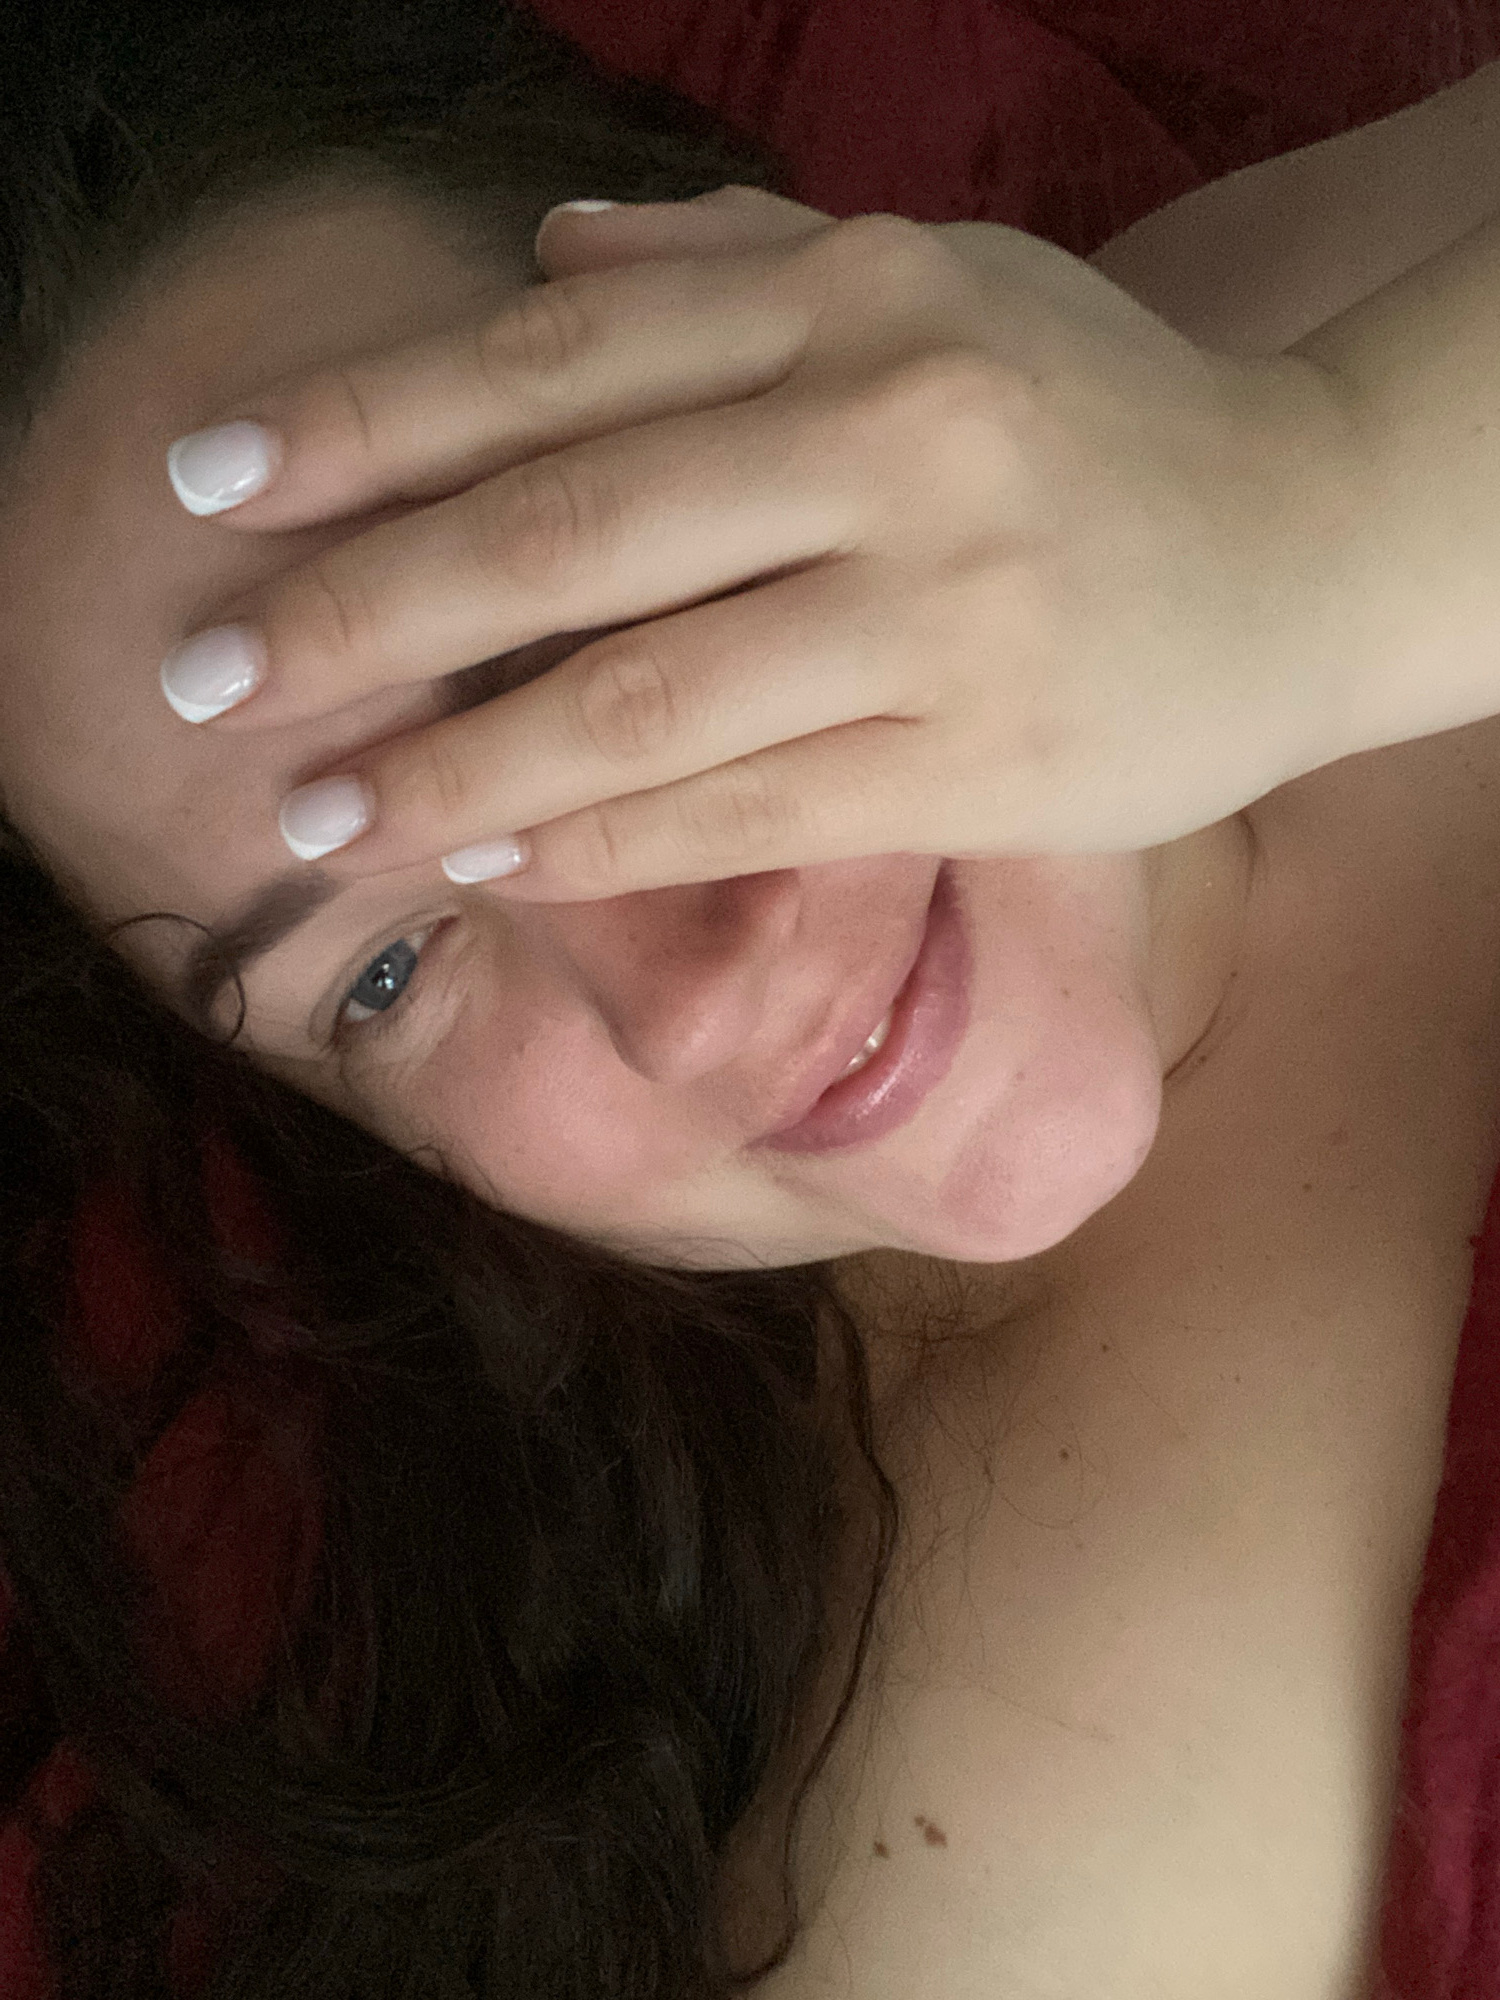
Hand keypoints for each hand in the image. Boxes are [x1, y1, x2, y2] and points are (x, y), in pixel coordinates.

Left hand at [161, 185, 1363, 895]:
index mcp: (856, 296)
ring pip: (638, 693)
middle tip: (205, 684)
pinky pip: (744, 807)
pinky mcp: (985, 760)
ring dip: (449, 761)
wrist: (1318, 541)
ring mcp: (944, 607)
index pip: (552, 361)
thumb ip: (733, 266)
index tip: (212, 494)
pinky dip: (597, 836)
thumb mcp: (936, 285)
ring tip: (317, 815)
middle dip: (354, 614)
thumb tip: (541, 262)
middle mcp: (893, 433)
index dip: (361, 428)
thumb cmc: (1099, 415)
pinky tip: (486, 855)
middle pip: (562, 529)